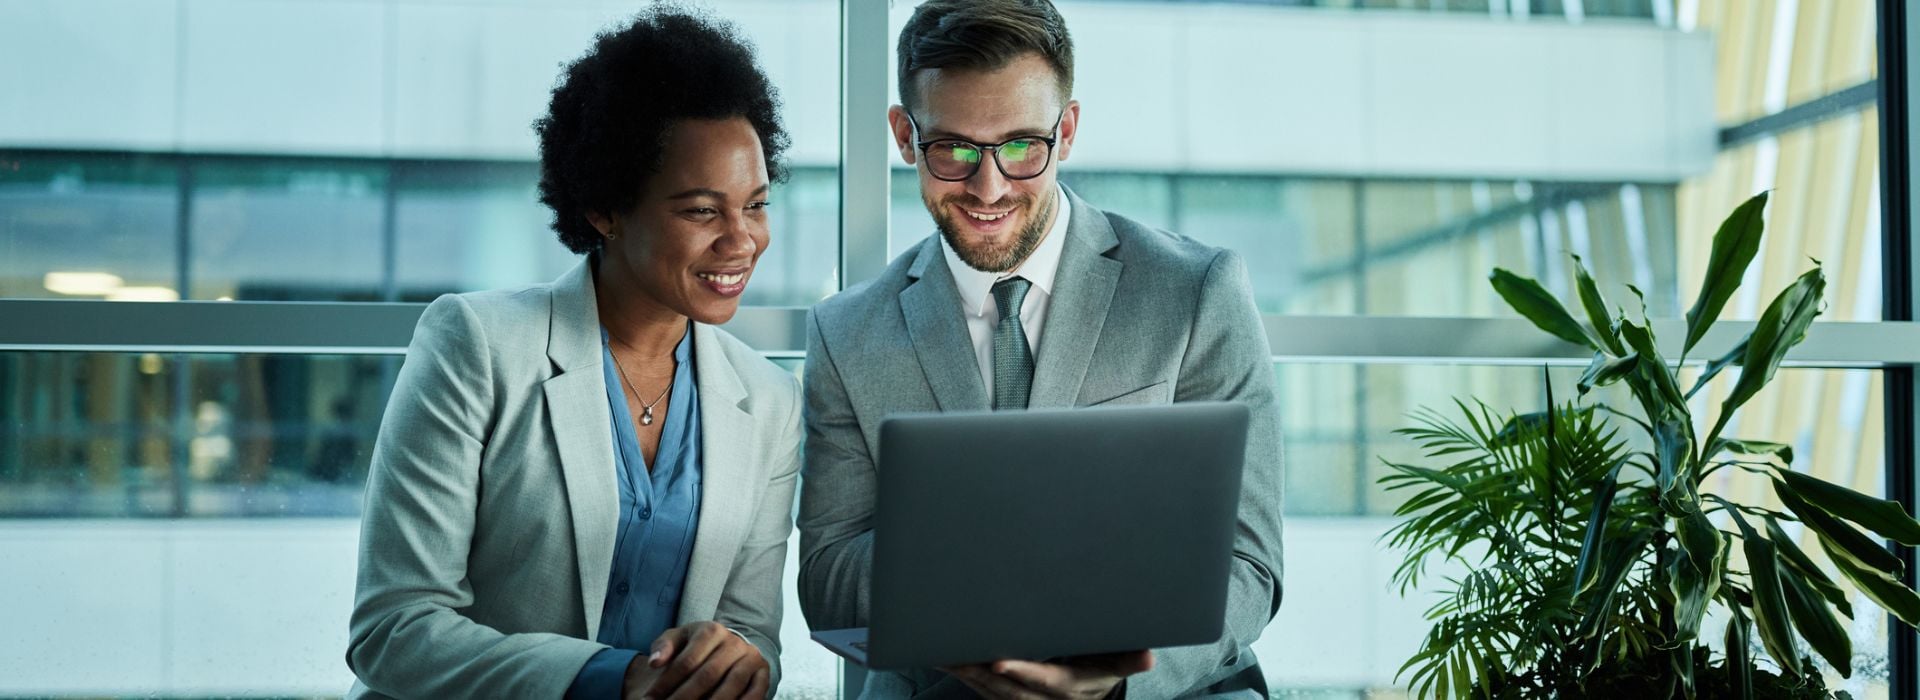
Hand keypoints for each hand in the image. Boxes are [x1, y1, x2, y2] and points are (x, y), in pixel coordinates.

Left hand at [628, 621, 768, 699]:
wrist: (731, 646)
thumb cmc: (697, 646)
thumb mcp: (679, 639)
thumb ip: (664, 647)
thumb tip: (654, 663)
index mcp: (711, 630)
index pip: (686, 661)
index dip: (666, 683)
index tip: (649, 699)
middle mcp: (734, 643)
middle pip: (707, 675)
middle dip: (684, 697)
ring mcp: (751, 658)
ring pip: (731, 686)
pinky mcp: (763, 673)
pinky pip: (755, 694)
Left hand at [941, 650, 1152, 699]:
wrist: (1087, 697)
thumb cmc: (1100, 671)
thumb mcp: (1116, 666)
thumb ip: (1128, 660)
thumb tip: (1149, 657)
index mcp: (1069, 689)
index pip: (1043, 682)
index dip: (1022, 673)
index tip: (999, 663)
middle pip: (1008, 692)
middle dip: (981, 675)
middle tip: (956, 655)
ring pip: (992, 694)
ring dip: (967, 677)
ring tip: (944, 655)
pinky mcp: (1011, 699)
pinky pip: (985, 693)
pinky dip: (967, 678)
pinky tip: (947, 661)